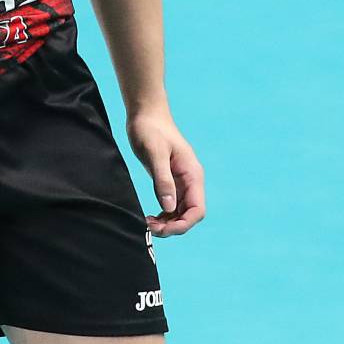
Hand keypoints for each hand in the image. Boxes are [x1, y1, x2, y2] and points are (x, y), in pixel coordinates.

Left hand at [128, 111, 205, 236]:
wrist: (146, 114)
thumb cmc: (150, 129)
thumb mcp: (155, 154)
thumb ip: (163, 180)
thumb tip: (169, 208)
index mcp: (192, 175)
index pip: (197, 210)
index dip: (183, 224)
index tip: (163, 229)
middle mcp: (190, 181)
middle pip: (189, 215)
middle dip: (173, 226)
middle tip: (149, 228)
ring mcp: (181, 182)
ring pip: (180, 212)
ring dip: (167, 223)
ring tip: (147, 223)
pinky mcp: (170, 180)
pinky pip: (172, 205)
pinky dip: (163, 215)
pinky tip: (150, 217)